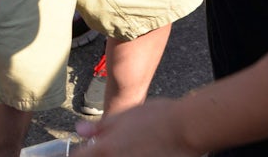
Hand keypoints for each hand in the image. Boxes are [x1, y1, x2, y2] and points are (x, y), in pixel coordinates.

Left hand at [74, 99, 197, 156]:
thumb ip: (100, 126)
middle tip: (112, 146)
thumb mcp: (126, 115)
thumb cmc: (158, 117)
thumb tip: (80, 130)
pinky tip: (142, 150)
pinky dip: (130, 156)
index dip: (81, 152)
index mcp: (105, 149)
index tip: (85, 149)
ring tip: (130, 146)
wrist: (187, 128)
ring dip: (116, 155)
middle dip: (100, 154)